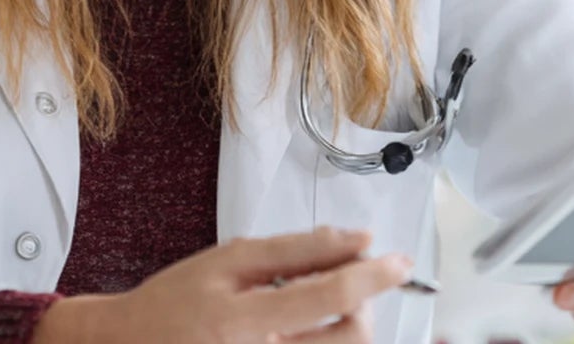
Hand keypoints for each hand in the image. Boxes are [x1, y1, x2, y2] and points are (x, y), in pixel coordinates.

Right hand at [37, 227, 412, 343]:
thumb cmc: (174, 303)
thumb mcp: (226, 262)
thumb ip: (293, 251)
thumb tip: (353, 240)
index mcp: (241, 320)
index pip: (329, 296)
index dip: (373, 276)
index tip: (399, 261)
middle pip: (349, 339)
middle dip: (363, 307)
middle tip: (348, 288)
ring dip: (349, 329)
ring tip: (322, 313)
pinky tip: (306, 332)